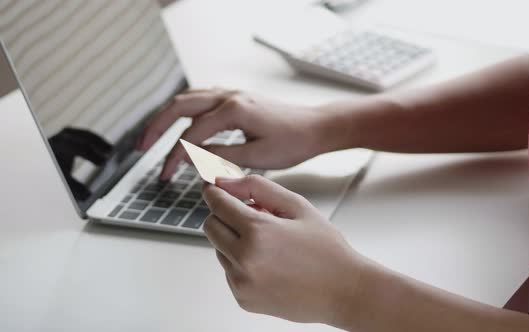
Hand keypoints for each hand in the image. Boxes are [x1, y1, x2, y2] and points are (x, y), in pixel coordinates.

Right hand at [137, 89, 327, 179]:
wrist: (316, 127)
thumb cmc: (293, 142)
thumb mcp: (257, 157)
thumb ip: (220, 156)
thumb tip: (189, 158)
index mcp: (234, 110)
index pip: (191, 134)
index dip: (174, 156)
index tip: (164, 175)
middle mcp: (230, 96)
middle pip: (180, 106)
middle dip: (156, 127)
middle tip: (140, 148)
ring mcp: (233, 94)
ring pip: (189, 98)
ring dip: (167, 116)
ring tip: (152, 136)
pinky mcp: (237, 98)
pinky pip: (202, 97)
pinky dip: (185, 109)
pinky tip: (181, 121)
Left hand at [202, 175, 368, 323]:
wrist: (344, 291)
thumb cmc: (326, 249)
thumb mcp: (297, 206)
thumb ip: (256, 187)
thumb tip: (225, 181)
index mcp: (258, 231)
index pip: (218, 203)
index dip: (214, 192)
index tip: (213, 187)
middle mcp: (245, 259)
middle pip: (211, 226)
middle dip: (224, 215)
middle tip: (251, 213)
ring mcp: (242, 283)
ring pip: (219, 249)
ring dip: (234, 239)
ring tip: (269, 242)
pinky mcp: (244, 299)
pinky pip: (229, 271)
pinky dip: (241, 262)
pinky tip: (270, 262)